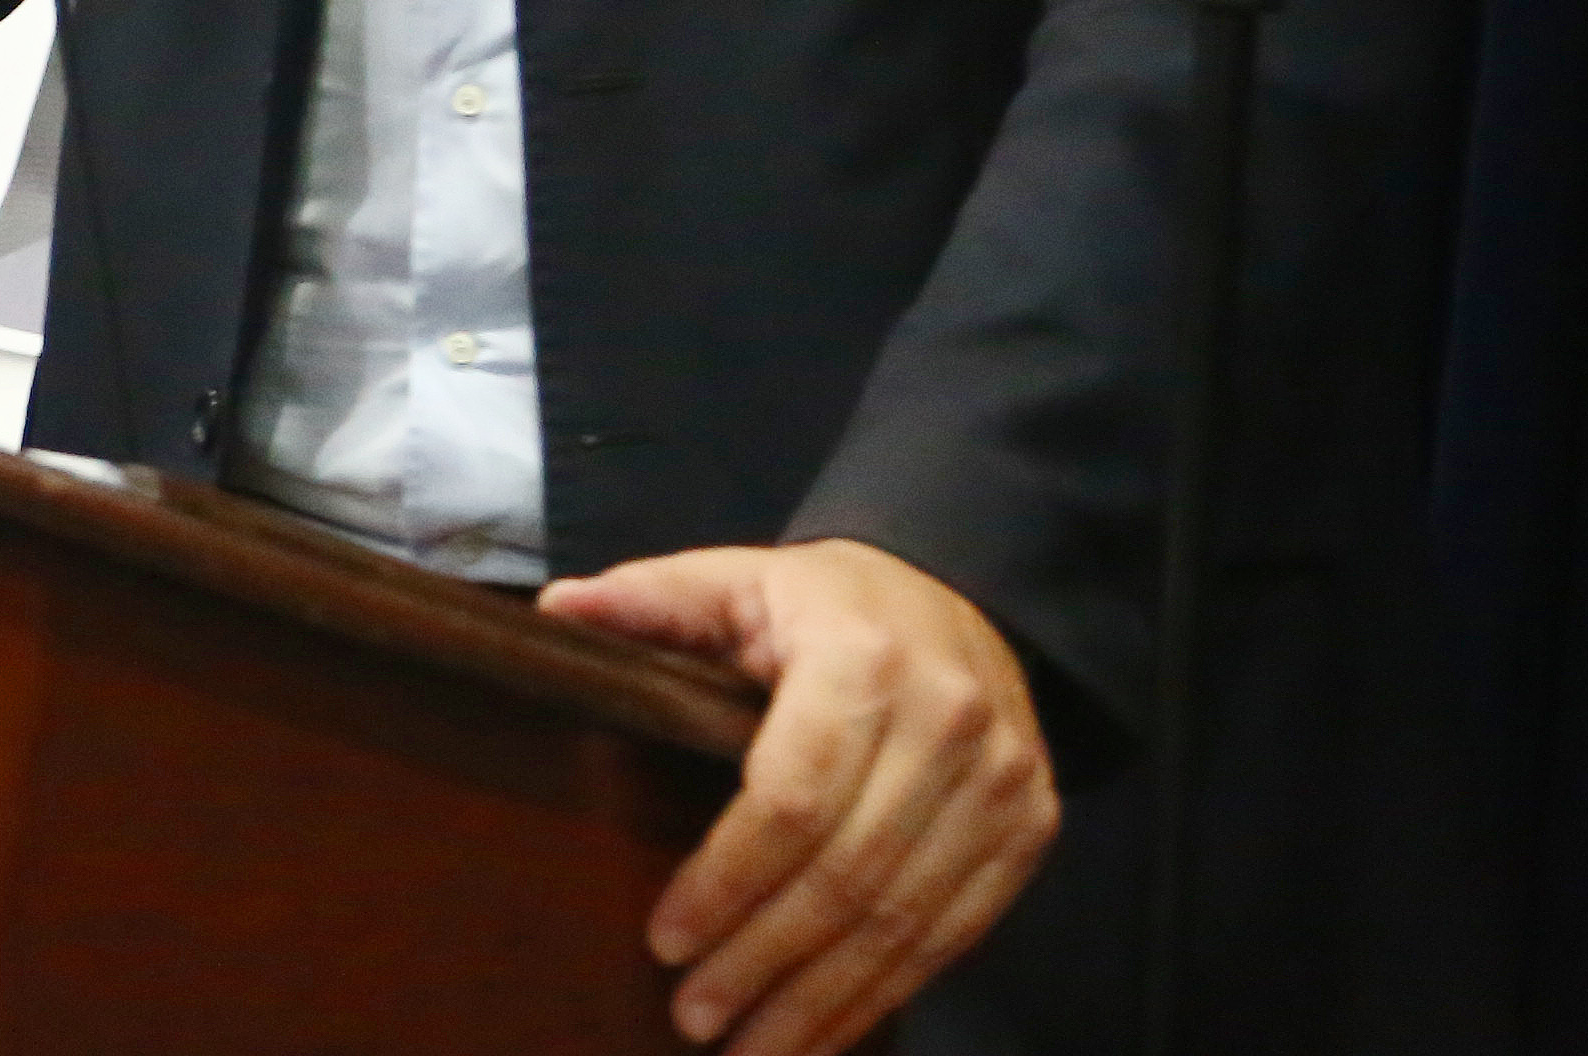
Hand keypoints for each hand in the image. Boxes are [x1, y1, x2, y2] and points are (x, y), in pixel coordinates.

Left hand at [535, 536, 1057, 1053]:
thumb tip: (556, 612)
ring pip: (905, 921)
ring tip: (751, 1049)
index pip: (790, 797)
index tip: (665, 940)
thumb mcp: (736, 579)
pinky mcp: (1031, 832)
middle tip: (694, 1018)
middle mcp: (949, 726)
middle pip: (847, 875)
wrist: (965, 602)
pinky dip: (887, 993)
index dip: (726, 879)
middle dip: (765, 962)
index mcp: (864, 661)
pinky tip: (827, 1031)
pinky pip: (955, 933)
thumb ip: (650, 600)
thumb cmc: (825, 605)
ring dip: (824, 1001)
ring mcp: (1002, 786)